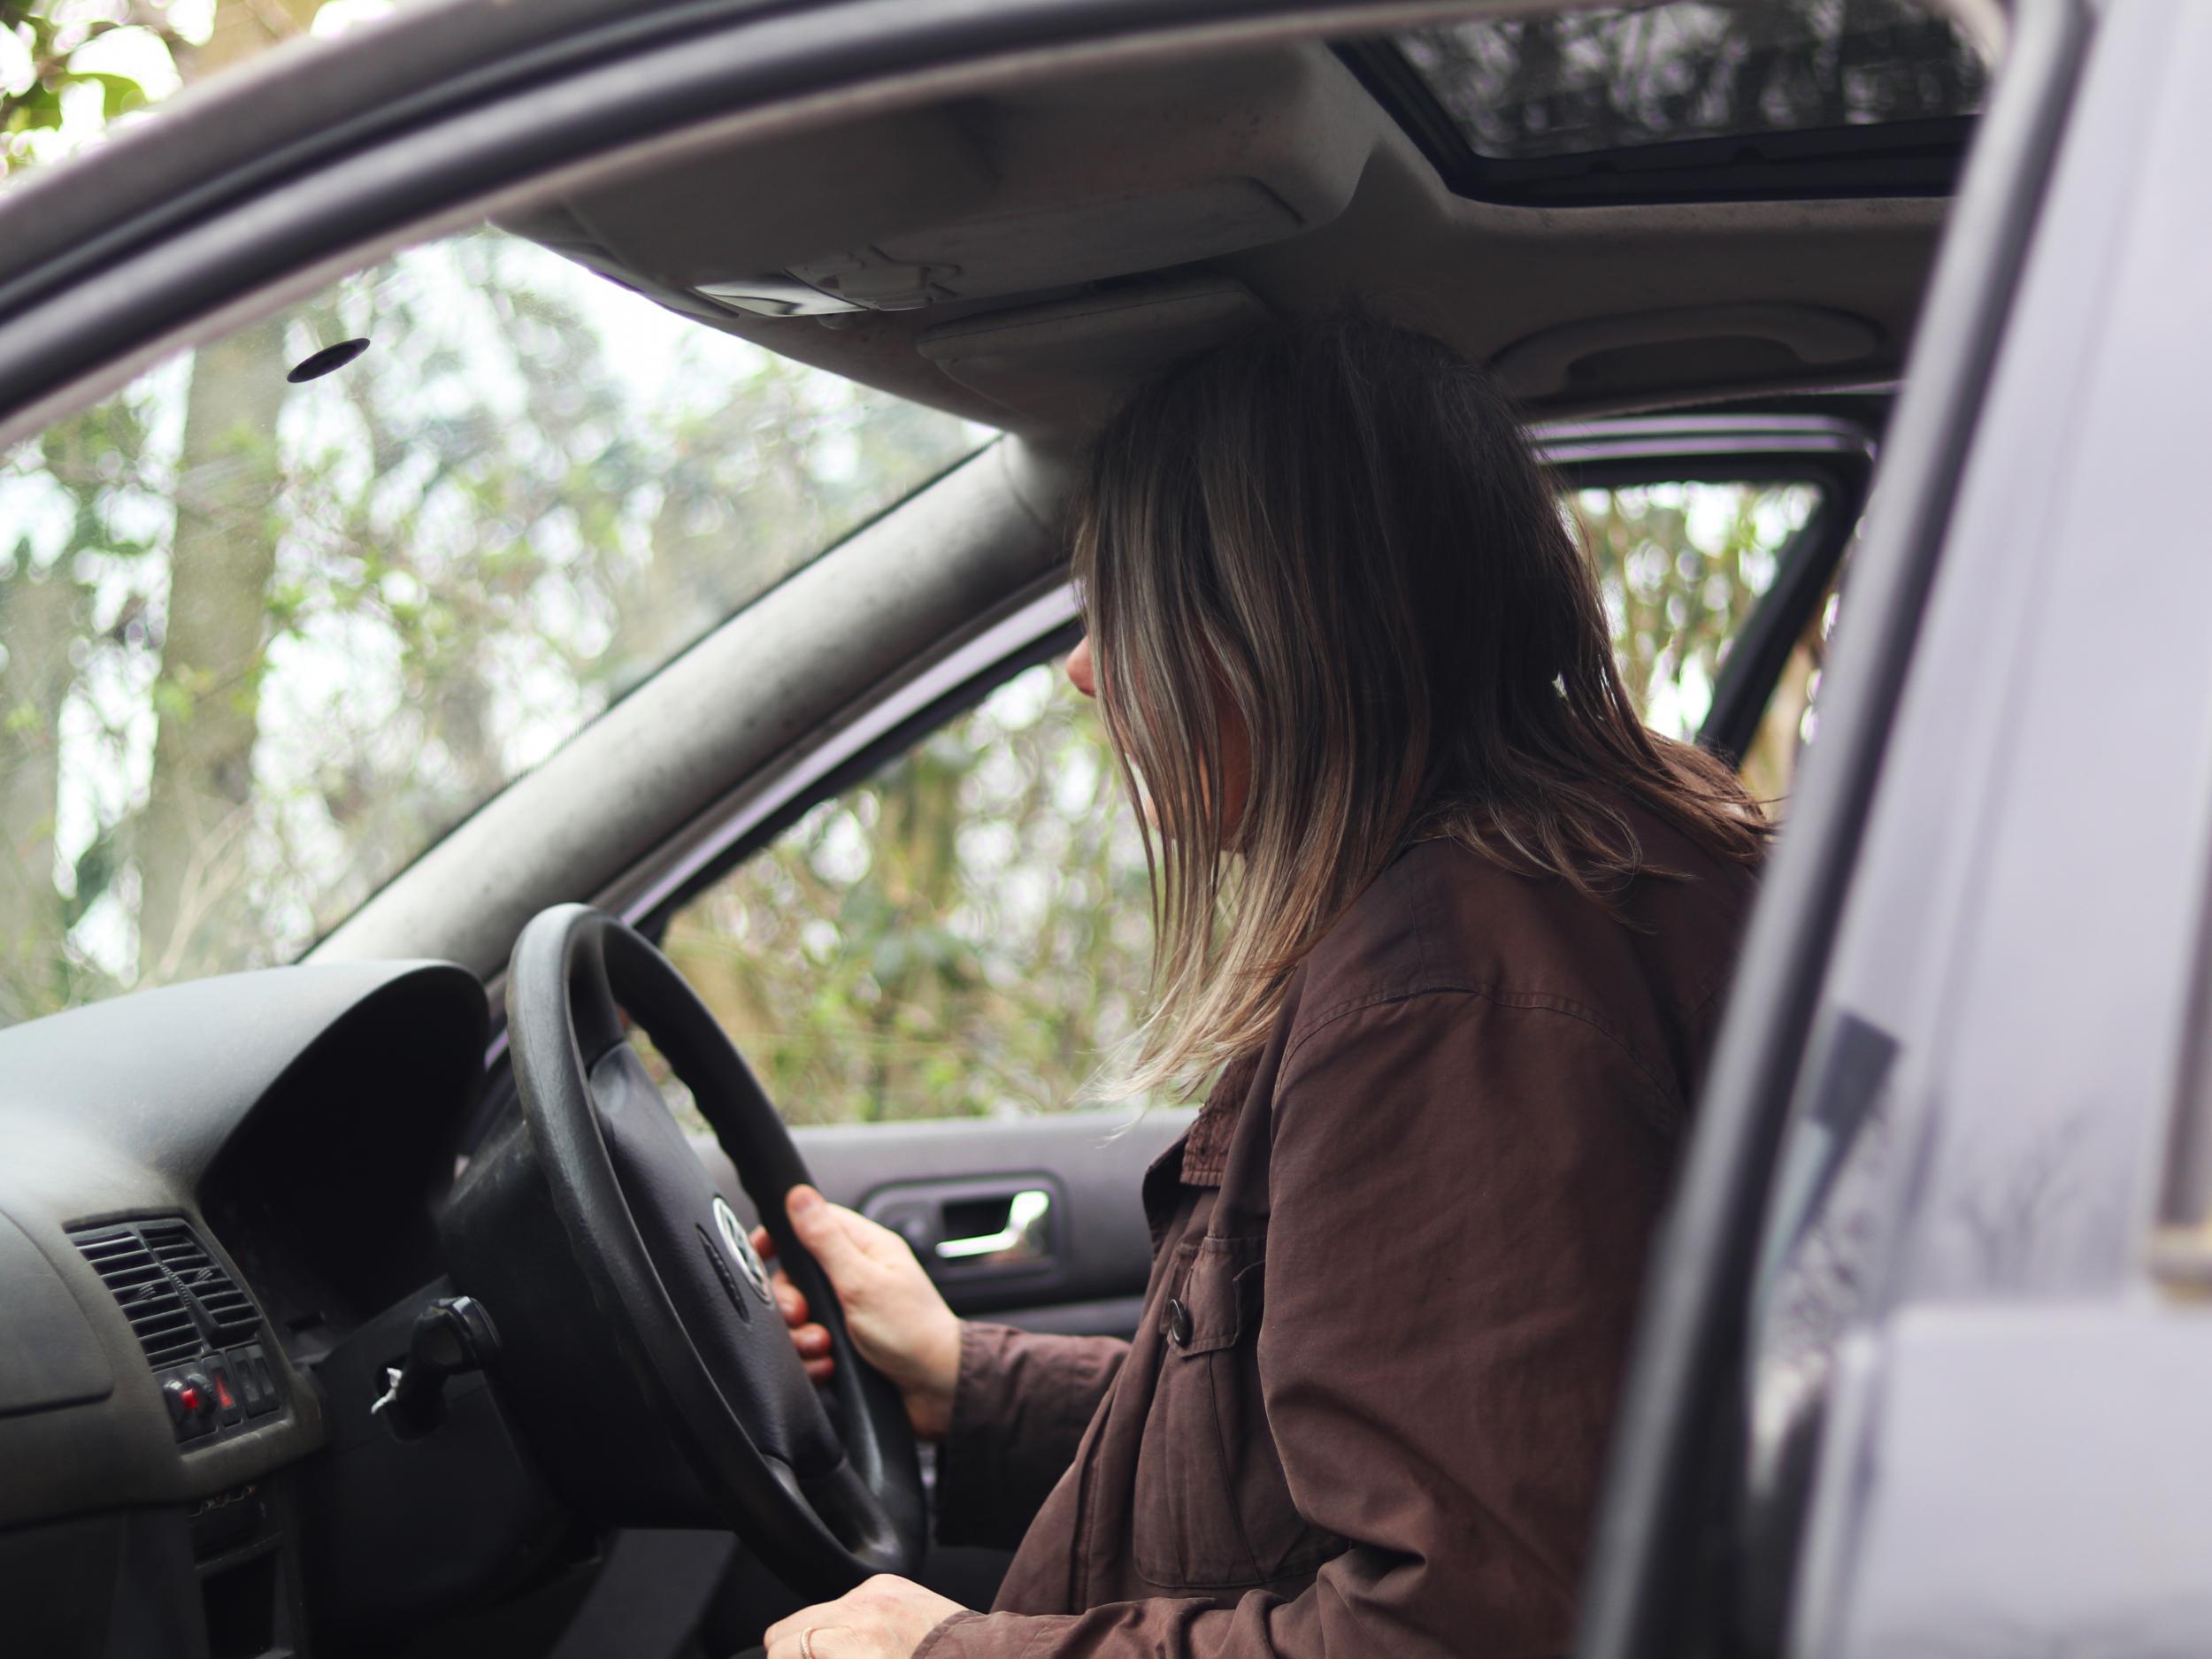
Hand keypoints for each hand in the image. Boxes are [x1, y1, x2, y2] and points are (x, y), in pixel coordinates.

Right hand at [752, 1184, 962, 1439]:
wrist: (938, 1390)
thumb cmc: (914, 1332)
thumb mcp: (863, 1281)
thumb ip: (825, 1240)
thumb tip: (799, 1194)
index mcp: (864, 1248)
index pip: (810, 1224)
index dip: (780, 1237)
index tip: (760, 1255)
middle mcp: (855, 1276)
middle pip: (794, 1277)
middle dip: (791, 1302)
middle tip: (803, 1315)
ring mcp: (848, 1312)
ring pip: (798, 1317)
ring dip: (803, 1337)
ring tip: (824, 1346)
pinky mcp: (843, 1344)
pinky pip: (808, 1348)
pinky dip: (813, 1361)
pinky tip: (829, 1366)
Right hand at [763, 1575, 966, 1658]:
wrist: (976, 1656)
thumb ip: (829, 1658)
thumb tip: (799, 1655)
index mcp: (858, 1645)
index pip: (787, 1647)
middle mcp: (862, 1611)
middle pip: (790, 1627)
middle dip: (790, 1651)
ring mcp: (874, 1591)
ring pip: (814, 1612)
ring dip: (819, 1636)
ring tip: (838, 1654)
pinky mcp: (886, 1581)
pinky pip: (845, 1600)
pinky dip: (845, 1620)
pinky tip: (863, 1639)